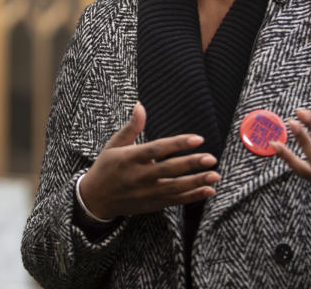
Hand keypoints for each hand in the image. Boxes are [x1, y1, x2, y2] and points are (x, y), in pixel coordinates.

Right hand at [78, 102, 220, 220]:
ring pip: (176, 187)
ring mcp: (146, 192)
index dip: (178, 143)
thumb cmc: (106, 167)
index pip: (158, 149)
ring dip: (197, 182)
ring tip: (215, 175)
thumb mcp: (114, 145)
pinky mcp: (152, 204)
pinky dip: (192, 196)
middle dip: (192, 164)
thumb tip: (140, 105)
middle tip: (211, 158)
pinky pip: (175, 200)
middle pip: (170, 169)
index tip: (197, 138)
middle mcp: (139, 176)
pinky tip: (208, 191)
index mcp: (130, 158)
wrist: (95, 199)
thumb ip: (131, 127)